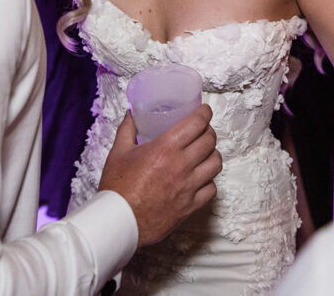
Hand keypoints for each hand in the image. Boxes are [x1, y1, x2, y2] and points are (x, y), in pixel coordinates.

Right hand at [98, 105, 220, 246]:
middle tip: (201, 130)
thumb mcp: (118, 152)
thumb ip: (127, 129)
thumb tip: (131, 114)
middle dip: (208, 131)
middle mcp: (182, 165)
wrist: (119, 221)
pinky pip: (211, 189)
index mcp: (166, 148)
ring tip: (204, 153)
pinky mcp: (190, 206)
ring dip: (212, 154)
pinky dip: (209, 180)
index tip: (204, 111)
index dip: (204, 113)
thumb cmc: (117, 187)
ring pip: (216, 163)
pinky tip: (200, 178)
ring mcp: (189, 186)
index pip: (197, 123)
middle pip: (210, 141)